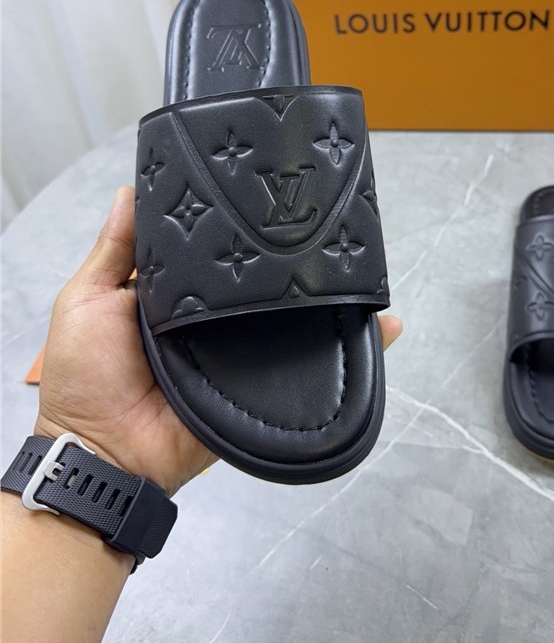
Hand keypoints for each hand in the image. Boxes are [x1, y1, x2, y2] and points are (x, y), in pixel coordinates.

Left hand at [35, 186, 401, 495]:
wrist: (104, 454)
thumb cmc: (84, 373)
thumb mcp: (85, 300)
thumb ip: (113, 250)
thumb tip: (133, 188)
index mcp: (174, 293)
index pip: (212, 251)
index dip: (232, 225)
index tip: (263, 188)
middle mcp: (212, 318)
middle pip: (256, 283)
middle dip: (286, 258)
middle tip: (323, 218)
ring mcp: (240, 351)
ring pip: (288, 319)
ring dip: (322, 298)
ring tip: (359, 262)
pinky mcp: (260, 384)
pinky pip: (304, 365)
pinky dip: (341, 348)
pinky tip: (379, 325)